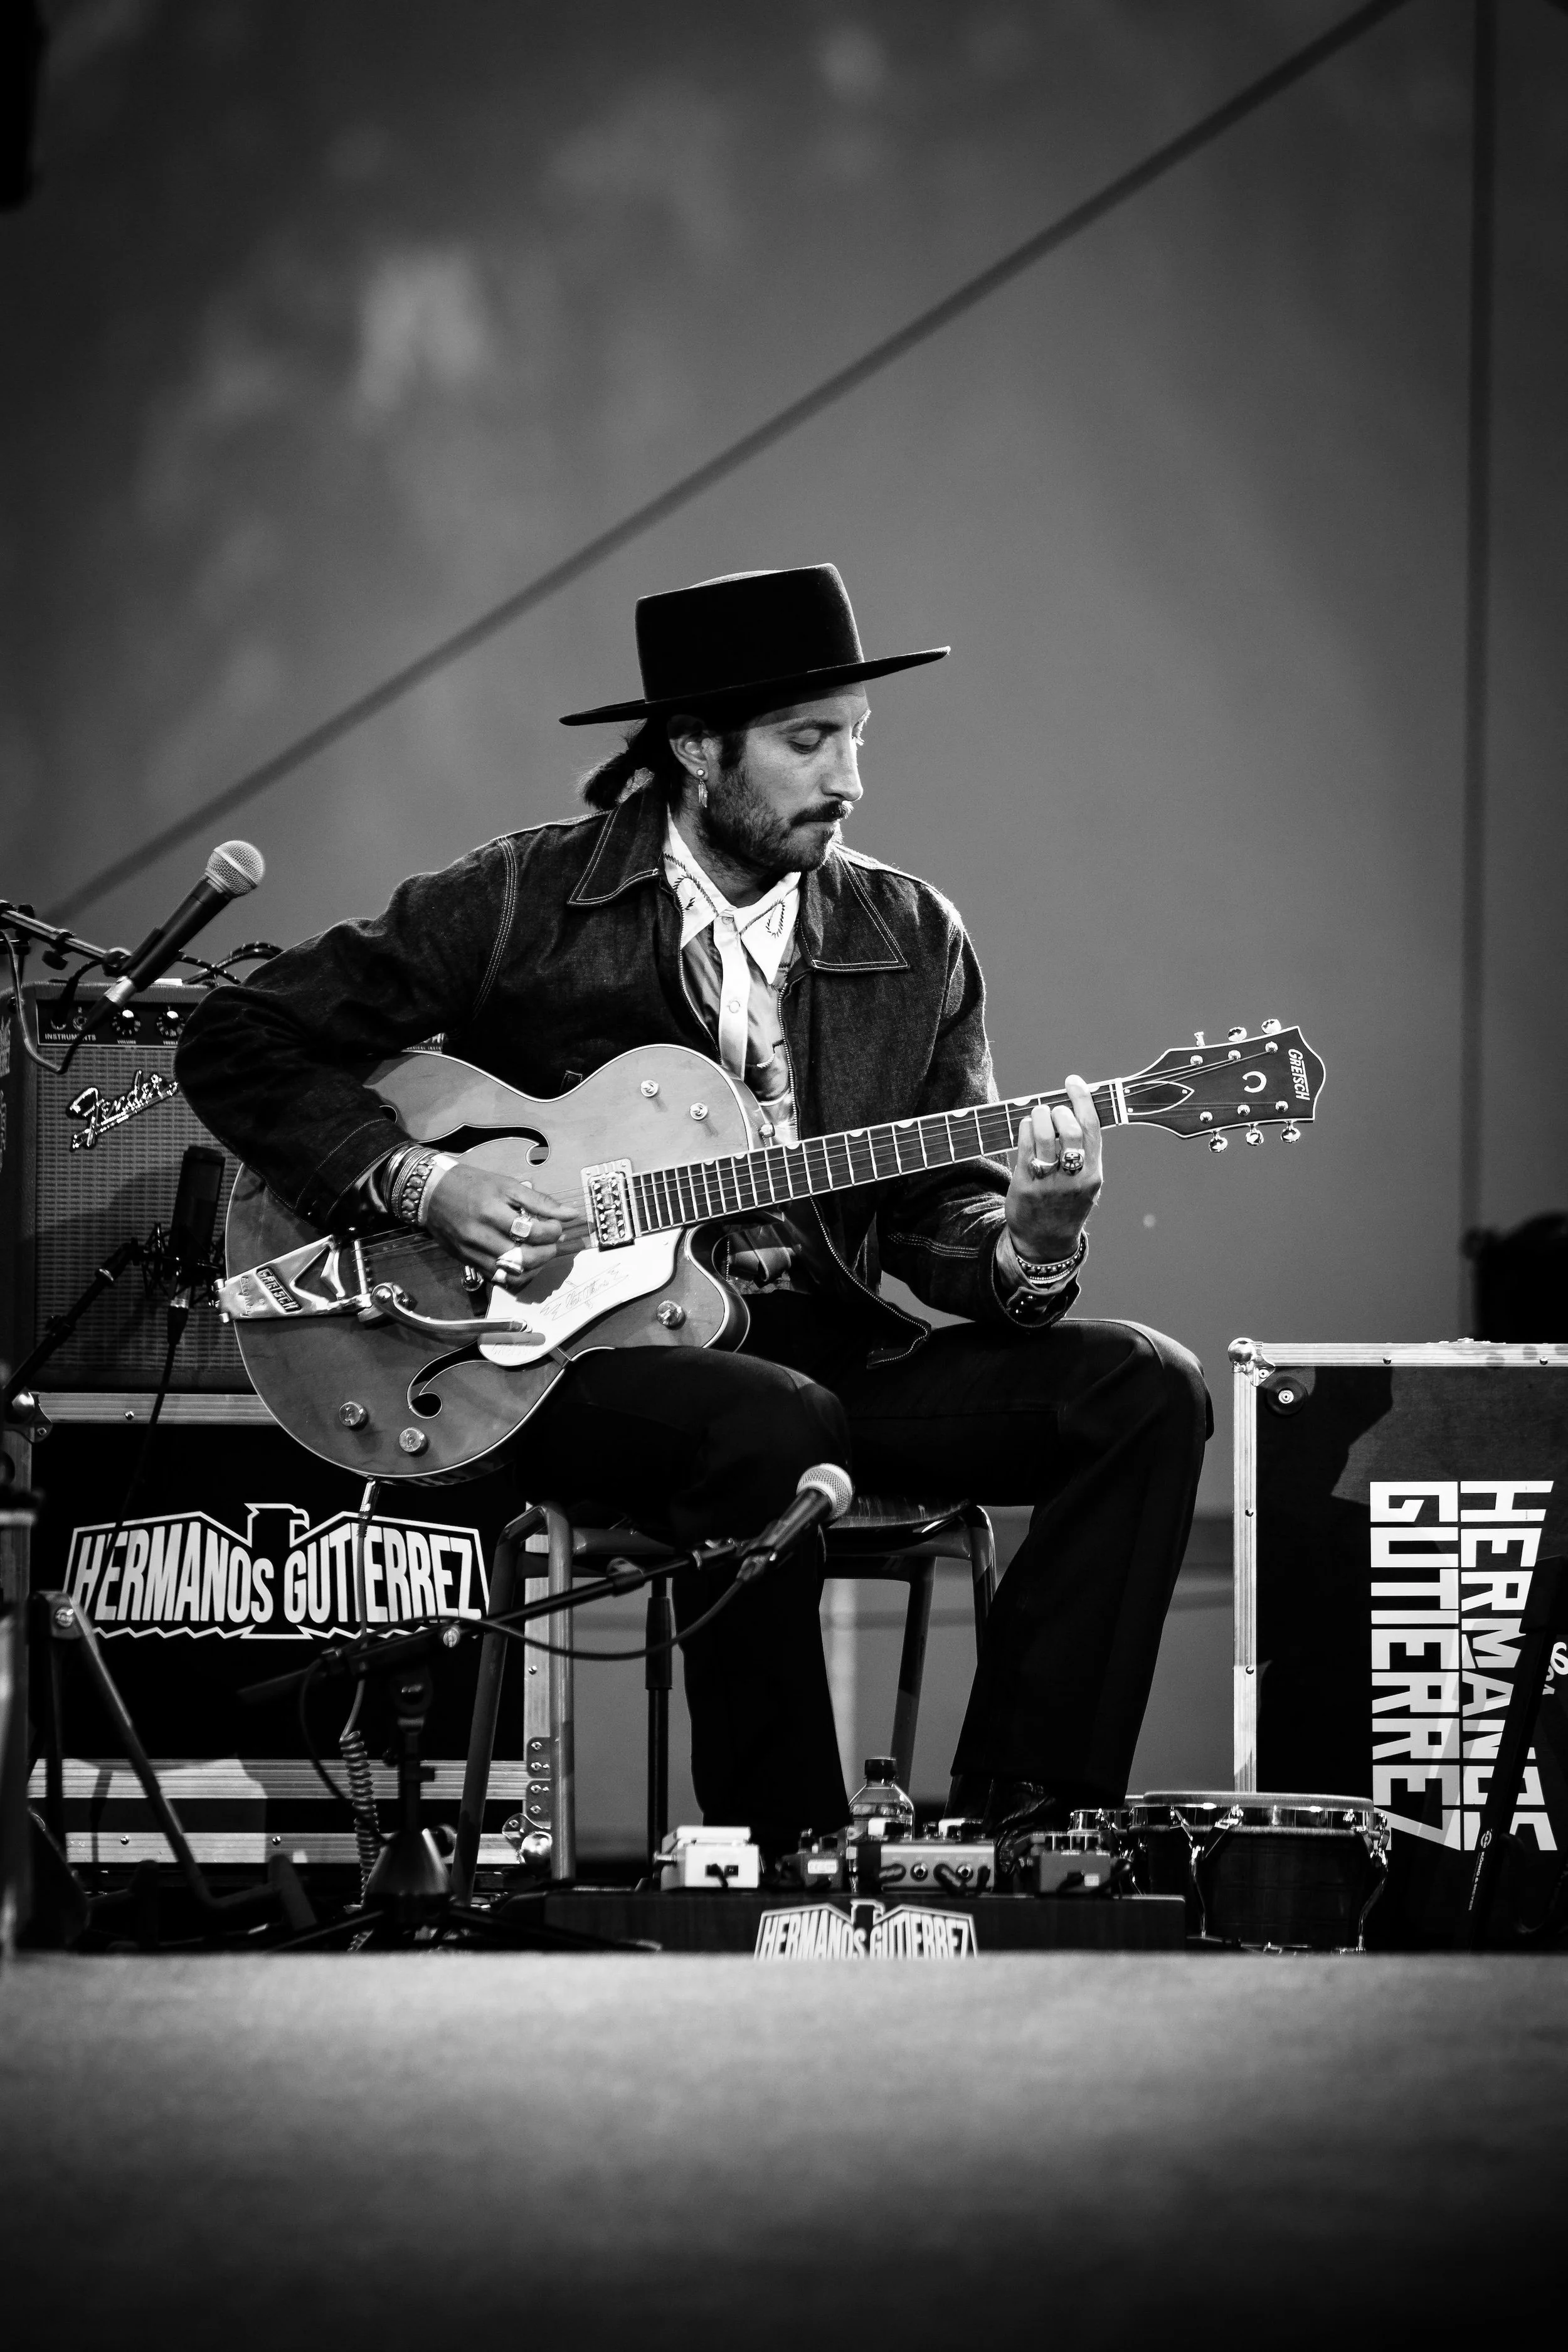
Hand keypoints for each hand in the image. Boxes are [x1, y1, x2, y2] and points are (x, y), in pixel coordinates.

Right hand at [424, 1163, 587, 1287]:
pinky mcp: (468, 1262)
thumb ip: (539, 1201)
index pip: (532, 1231)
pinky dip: (517, 1276)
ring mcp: (473, 1253)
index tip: (556, 1226)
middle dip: (548, 1252)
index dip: (553, 1231)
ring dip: (535, 1267)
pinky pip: (498, 1279)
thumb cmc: (471, 1185)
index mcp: (492, 1211)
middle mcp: (481, 1235)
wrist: (430, 1194)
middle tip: (552, 1242)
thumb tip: (570, 1214)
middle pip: (525, 1257)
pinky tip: (524, 1264)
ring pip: (513, 1273)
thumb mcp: (505, 1184)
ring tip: (541, 1253)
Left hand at [1006, 1075, 1102, 1262]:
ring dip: (1038, 1115)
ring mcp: (1048, 1182)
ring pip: (1043, 1135)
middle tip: (1053, 1110)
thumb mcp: (1085, 1183)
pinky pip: (1024, 1146)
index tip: (1073, 1082)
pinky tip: (1026, 1127)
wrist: (1046, 1243)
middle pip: (1068, 1129)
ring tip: (1038, 1114)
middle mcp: (1073, 1178)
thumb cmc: (1066, 1204)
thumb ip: (1085, 1152)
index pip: (1092, 1127)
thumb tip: (1073, 1108)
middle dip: (1059, 1110)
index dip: (1082, 1099)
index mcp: (1093, 1174)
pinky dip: (1024, 1129)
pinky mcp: (1025, 1185)